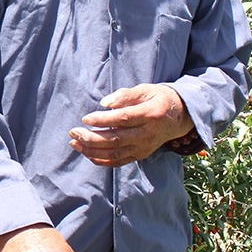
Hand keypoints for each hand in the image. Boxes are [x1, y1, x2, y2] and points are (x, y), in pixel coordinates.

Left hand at [69, 84, 193, 166]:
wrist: (178, 117)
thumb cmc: (158, 99)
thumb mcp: (146, 90)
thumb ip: (126, 95)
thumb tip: (105, 103)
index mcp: (150, 114)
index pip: (124, 119)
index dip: (104, 120)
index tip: (85, 119)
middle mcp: (148, 134)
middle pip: (117, 139)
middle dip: (92, 138)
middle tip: (73, 132)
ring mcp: (144, 147)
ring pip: (115, 153)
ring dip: (92, 151)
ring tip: (74, 143)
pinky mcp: (140, 155)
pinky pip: (119, 161)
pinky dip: (102, 160)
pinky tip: (87, 154)